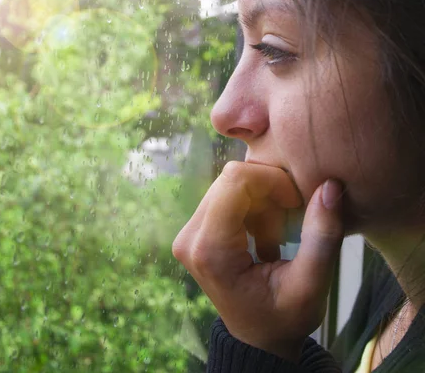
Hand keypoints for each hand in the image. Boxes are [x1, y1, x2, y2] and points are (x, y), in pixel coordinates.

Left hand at [172, 161, 343, 362]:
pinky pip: (225, 195)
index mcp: (210, 250)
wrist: (257, 340)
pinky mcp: (195, 229)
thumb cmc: (284, 320)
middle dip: (268, 192)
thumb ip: (321, 237)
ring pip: (229, 184)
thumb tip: (329, 187)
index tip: (296, 202)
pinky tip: (263, 236)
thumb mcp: (311, 287)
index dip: (272, 180)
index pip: (235, 180)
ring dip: (261, 202)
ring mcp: (188, 231)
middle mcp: (190, 236)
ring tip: (276, 239)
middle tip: (288, 225)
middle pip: (231, 179)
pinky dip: (252, 206)